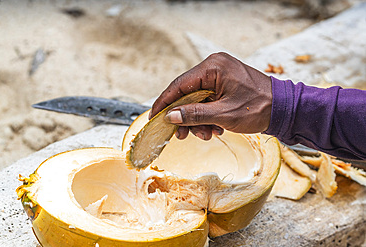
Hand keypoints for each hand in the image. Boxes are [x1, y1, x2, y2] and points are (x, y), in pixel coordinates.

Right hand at [150, 52, 271, 139]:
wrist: (284, 110)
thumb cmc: (259, 108)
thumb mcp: (223, 114)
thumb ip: (194, 114)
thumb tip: (170, 116)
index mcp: (213, 67)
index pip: (179, 85)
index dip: (164, 103)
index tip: (154, 117)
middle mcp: (214, 67)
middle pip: (187, 94)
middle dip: (185, 117)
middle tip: (182, 135)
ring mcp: (220, 75)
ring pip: (196, 100)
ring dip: (198, 120)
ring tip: (206, 134)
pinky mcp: (224, 84)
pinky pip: (207, 101)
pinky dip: (207, 116)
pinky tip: (215, 128)